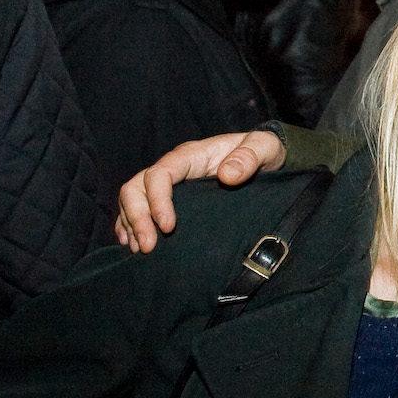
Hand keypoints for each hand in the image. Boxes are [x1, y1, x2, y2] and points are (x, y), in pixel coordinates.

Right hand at [113, 129, 286, 252]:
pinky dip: (130, 225)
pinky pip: (140, 208)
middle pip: (137, 186)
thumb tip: (227, 176)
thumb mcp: (264, 148)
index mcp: (192, 155)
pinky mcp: (170, 198)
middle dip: (137, 216)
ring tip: (140, 250)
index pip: (160, 173)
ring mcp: (170, 183)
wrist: (268, 157)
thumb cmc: (264, 151)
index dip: (157, 199)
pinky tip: (131, 244)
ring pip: (134, 198)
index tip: (169, 227)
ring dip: (131, 224)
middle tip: (147, 247)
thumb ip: (248, 157)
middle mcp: (175, 168)